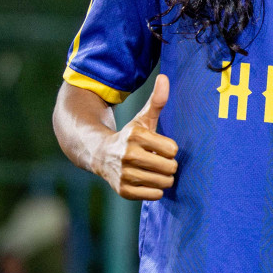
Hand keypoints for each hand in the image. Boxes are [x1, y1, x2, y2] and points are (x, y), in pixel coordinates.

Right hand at [98, 74, 178, 198]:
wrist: (100, 154)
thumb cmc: (130, 136)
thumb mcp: (143, 119)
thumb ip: (157, 101)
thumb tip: (165, 77)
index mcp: (135, 135)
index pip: (172, 149)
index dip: (170, 149)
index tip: (161, 147)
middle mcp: (128, 155)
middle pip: (170, 167)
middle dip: (169, 165)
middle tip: (159, 161)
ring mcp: (124, 174)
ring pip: (164, 183)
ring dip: (163, 178)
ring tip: (154, 171)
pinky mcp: (123, 190)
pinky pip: (154, 195)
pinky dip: (155, 190)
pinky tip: (146, 181)